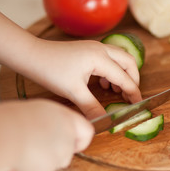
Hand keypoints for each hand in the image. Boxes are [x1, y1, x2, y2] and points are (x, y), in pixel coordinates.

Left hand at [0, 8, 141, 119]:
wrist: (31, 55)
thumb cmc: (51, 71)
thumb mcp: (73, 92)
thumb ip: (91, 107)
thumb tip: (104, 123)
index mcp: (100, 58)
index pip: (124, 78)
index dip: (133, 93)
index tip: (138, 105)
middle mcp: (101, 49)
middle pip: (129, 62)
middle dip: (133, 79)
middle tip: (130, 97)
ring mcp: (95, 47)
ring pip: (120, 58)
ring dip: (122, 73)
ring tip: (116, 91)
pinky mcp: (88, 49)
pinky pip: (109, 58)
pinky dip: (112, 70)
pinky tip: (102, 83)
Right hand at [0, 99, 93, 170]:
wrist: (0, 134)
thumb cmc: (10, 118)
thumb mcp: (34, 113)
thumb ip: (47, 123)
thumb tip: (44, 132)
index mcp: (65, 117)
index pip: (87, 131)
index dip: (80, 140)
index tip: (70, 143)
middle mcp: (67, 135)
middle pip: (69, 151)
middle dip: (55, 155)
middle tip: (36, 149)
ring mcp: (60, 153)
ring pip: (54, 163)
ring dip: (41, 162)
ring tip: (20, 151)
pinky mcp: (48, 168)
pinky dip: (28, 170)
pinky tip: (15, 160)